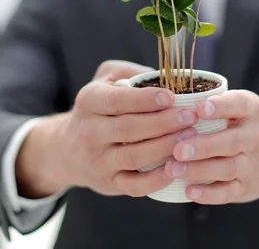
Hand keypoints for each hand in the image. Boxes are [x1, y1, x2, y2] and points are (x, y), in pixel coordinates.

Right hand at [16, 60, 198, 198]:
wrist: (68, 150)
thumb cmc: (99, 107)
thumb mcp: (105, 79)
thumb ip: (130, 71)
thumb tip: (164, 74)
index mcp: (89, 101)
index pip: (117, 100)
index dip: (145, 99)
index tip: (171, 97)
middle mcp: (90, 132)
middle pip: (128, 129)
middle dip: (163, 123)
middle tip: (190, 116)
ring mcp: (99, 160)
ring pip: (133, 157)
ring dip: (164, 148)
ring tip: (190, 137)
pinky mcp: (109, 183)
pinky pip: (133, 186)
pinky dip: (155, 180)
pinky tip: (176, 168)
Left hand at [163, 90, 258, 204]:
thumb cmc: (246, 125)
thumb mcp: (241, 107)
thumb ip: (214, 102)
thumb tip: (169, 101)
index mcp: (251, 110)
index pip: (239, 105)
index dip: (220, 107)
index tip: (199, 109)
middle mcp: (255, 137)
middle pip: (231, 141)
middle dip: (204, 145)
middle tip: (178, 148)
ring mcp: (252, 164)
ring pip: (228, 168)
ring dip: (199, 170)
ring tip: (173, 169)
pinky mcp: (246, 187)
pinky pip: (228, 193)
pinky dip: (209, 194)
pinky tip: (188, 191)